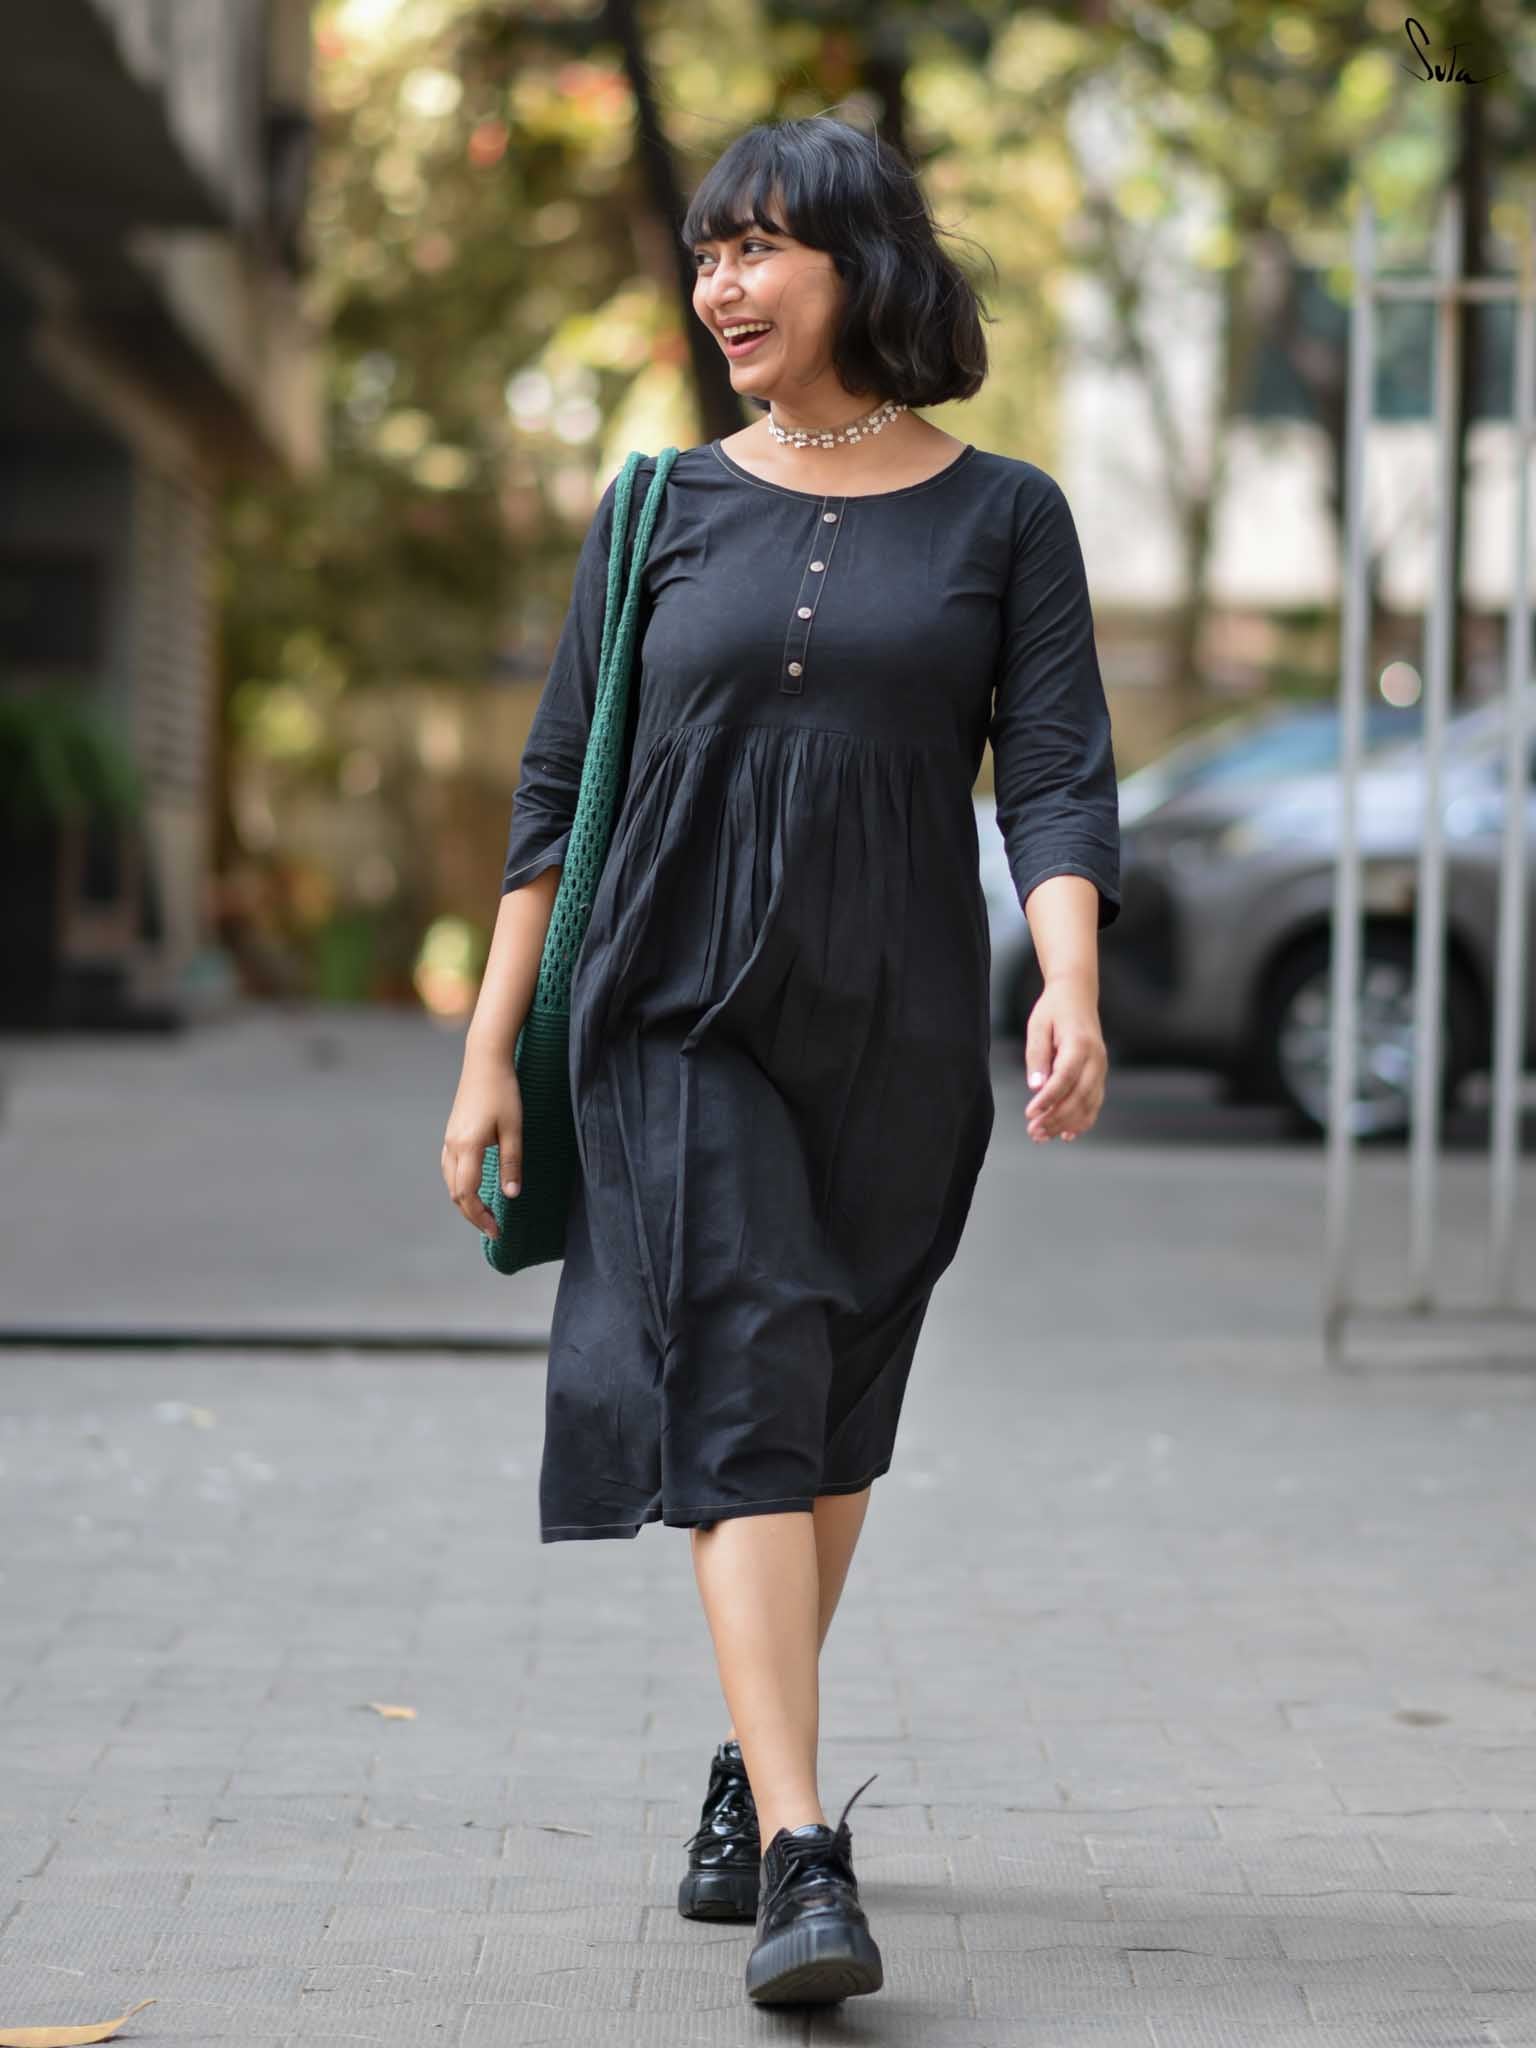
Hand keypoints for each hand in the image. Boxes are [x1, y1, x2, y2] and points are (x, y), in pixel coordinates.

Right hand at [441, 1052, 523, 1238]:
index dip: (480, 1217)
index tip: (496, 1231)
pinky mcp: (451, 1133)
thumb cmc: (504, 1092)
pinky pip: (450, 1168)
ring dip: (465, 1201)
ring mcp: (449, 1139)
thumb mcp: (514, 1129)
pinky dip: (460, 1185)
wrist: (485, 1061)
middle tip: (493, 1229)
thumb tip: (511, 1196)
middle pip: (456, 1193)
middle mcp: (452, 1146)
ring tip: (485, 1213)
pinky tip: (474, 1188)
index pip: (468, 1194)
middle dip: (473, 1215)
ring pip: (450, 1182)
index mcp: (468, 1147)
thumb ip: (511, 1163)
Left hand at [1024, 977, 1107, 1143]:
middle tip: (1034, 1132)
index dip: (1048, 1099)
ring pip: (1088, 1103)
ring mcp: (1101, 1068)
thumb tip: (1035, 1087)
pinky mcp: (1099, 1075)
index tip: (1030, 1113)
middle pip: (1079, 1096)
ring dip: (1066, 1123)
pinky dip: (1083, 1121)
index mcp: (1079, 1043)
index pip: (1064, 1077)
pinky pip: (1095, 1102)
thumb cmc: (1054, 1010)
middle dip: (1056, 1118)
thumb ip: (1037, 1056)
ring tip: (1042, 1136)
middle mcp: (1096, 1058)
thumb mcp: (1038, 1026)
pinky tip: (1067, 1134)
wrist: (1077, 996)